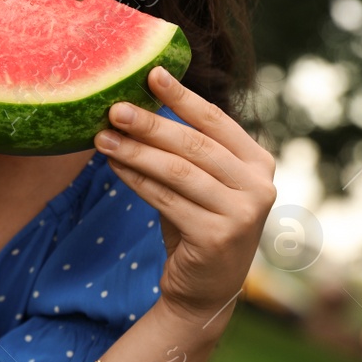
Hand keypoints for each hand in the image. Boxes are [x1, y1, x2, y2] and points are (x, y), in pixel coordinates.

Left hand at [92, 65, 277, 326]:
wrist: (204, 288)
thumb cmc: (197, 222)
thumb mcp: (200, 182)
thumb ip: (185, 149)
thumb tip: (137, 104)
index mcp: (259, 163)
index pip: (217, 121)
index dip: (182, 96)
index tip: (151, 73)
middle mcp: (260, 186)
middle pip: (194, 145)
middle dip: (150, 124)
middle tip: (114, 108)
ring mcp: (242, 214)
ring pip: (178, 171)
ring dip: (135, 152)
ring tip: (101, 138)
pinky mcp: (217, 237)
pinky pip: (166, 200)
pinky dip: (136, 180)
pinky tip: (113, 166)